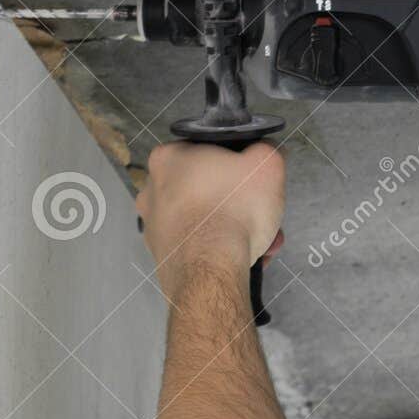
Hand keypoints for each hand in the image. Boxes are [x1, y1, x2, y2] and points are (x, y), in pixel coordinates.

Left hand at [137, 141, 284, 299]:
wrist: (210, 268)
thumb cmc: (233, 208)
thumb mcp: (266, 163)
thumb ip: (265, 149)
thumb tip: (262, 152)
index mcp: (168, 157)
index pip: (208, 153)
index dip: (238, 168)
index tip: (254, 184)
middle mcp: (152, 189)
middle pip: (208, 191)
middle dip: (240, 205)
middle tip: (262, 217)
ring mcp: (153, 225)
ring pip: (204, 221)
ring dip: (235, 230)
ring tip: (261, 243)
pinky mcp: (162, 256)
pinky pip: (198, 247)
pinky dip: (219, 251)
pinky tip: (242, 259)